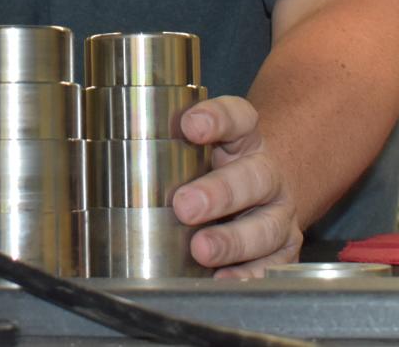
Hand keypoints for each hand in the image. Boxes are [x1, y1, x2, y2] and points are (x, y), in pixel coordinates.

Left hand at [171, 95, 302, 277]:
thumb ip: (168, 151)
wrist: (266, 194)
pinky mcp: (284, 249)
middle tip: (185, 205)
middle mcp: (266, 173)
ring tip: (201, 249)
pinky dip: (248, 275)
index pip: (238, 118)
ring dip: (232, 241)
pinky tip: (223, 279)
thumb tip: (114, 165)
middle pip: (253, 177)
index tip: (190, 126)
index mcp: (244, 139)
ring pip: (265, 226)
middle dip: (219, 193)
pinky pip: (271, 265)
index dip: (217, 119)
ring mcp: (279, 213)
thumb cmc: (216, 170)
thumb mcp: (197, 150)